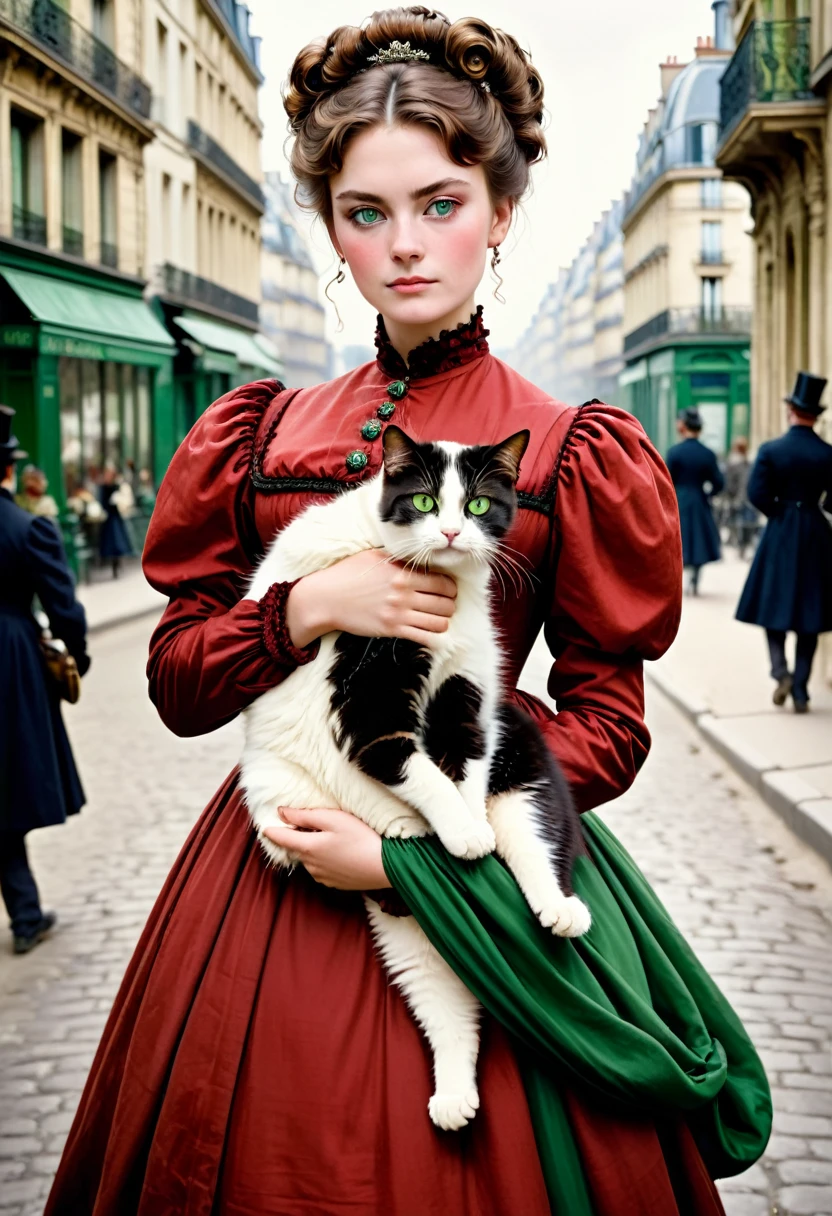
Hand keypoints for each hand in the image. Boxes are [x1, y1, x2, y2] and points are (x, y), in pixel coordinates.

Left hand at [263, 807, 391, 889]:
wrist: (385, 866)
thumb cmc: (361, 837)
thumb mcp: (333, 819)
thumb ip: (304, 815)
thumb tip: (282, 813)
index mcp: (308, 847)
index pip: (281, 838)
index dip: (271, 830)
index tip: (264, 825)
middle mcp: (310, 865)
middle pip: (295, 848)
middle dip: (295, 837)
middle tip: (303, 824)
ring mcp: (322, 877)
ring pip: (308, 859)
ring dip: (310, 848)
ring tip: (327, 836)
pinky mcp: (334, 883)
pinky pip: (320, 869)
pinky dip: (322, 860)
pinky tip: (338, 852)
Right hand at [286, 550, 456, 648]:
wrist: (326, 598)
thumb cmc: (348, 574)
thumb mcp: (376, 557)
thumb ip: (400, 559)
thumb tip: (420, 559)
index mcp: (402, 574)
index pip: (443, 582)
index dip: (450, 587)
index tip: (447, 589)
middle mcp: (404, 594)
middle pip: (445, 603)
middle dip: (450, 604)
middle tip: (445, 604)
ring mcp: (398, 614)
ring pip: (439, 622)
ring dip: (443, 621)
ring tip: (438, 618)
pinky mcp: (391, 630)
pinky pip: (424, 638)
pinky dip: (433, 638)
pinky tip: (430, 633)